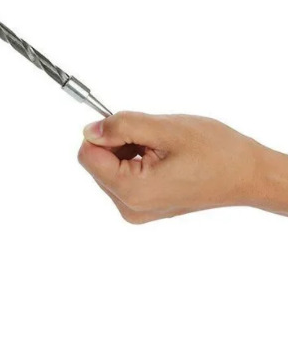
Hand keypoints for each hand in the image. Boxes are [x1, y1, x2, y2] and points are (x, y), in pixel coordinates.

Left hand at [77, 112, 280, 223]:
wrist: (248, 175)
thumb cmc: (216, 152)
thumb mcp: (165, 129)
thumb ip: (122, 126)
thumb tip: (90, 130)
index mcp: (132, 191)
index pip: (87, 155)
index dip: (105, 133)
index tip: (132, 128)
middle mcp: (130, 207)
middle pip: (97, 160)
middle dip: (119, 141)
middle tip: (154, 139)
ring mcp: (137, 209)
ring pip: (110, 165)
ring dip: (129, 148)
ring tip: (162, 148)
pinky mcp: (145, 205)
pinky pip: (124, 174)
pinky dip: (137, 157)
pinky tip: (163, 157)